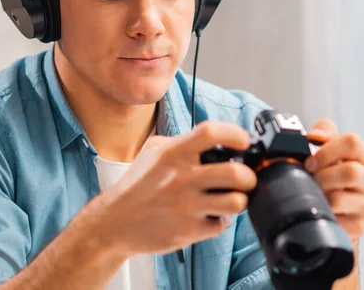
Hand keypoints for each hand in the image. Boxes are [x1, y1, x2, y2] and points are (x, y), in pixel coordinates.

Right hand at [97, 121, 257, 256]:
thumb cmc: (136, 185)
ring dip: (239, 200)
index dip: (235, 134)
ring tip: (232, 198)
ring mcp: (186, 206)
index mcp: (173, 154)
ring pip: (236, 202)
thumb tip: (213, 138)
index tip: (243, 141)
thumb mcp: (152, 152)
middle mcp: (181, 178)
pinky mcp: (188, 231)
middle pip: (236, 173)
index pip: (211, 133)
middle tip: (246, 178)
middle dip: (249, 176)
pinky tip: (210, 216)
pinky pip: (220, 225)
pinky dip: (220, 221)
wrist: (114, 222)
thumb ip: (181, 141)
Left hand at [304, 119, 363, 240]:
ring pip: (340, 198)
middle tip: (309, 180)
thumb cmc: (322, 174)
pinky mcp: (359, 225)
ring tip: (311, 195)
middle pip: (350, 172)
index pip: (352, 142)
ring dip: (319, 196)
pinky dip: (321, 214)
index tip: (309, 162)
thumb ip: (321, 134)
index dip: (327, 150)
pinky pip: (336, 220)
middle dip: (322, 176)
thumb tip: (317, 136)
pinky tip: (318, 211)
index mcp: (361, 156)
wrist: (323, 208)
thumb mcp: (320, 149)